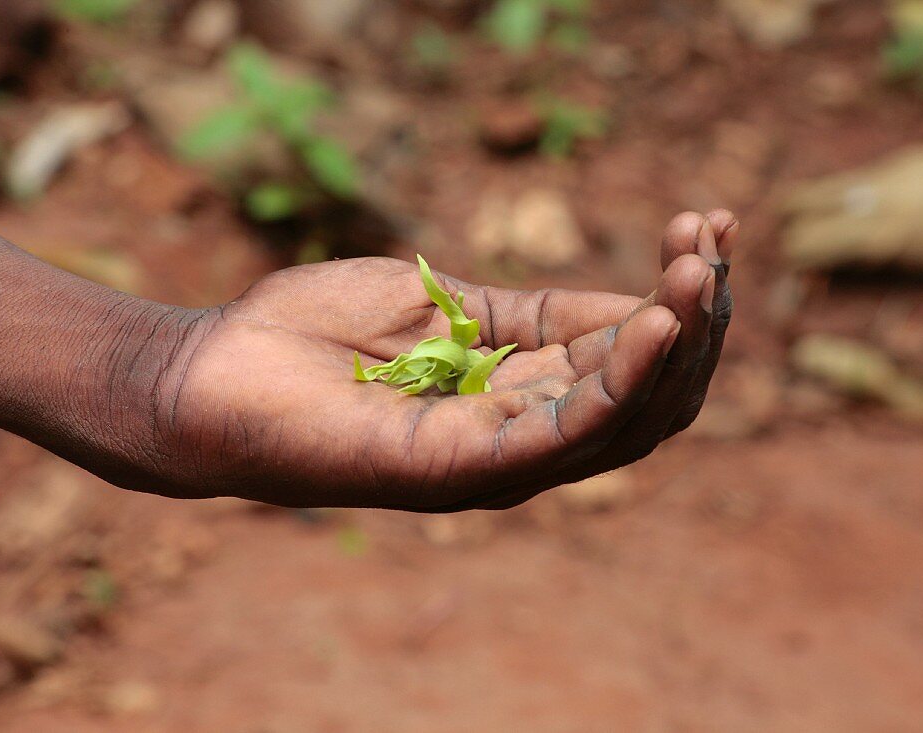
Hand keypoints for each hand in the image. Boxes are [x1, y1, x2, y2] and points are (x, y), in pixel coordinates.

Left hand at [144, 210, 737, 509]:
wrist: (208, 373)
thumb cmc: (311, 335)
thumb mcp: (441, 302)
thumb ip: (531, 315)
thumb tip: (624, 303)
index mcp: (517, 397)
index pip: (627, 357)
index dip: (678, 296)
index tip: (709, 224)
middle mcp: (518, 439)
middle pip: (645, 396)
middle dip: (693, 320)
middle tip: (714, 243)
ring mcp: (491, 464)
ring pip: (620, 422)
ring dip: (671, 347)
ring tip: (698, 275)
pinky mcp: (456, 473)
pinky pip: (560, 436)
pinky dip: (617, 383)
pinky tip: (654, 323)